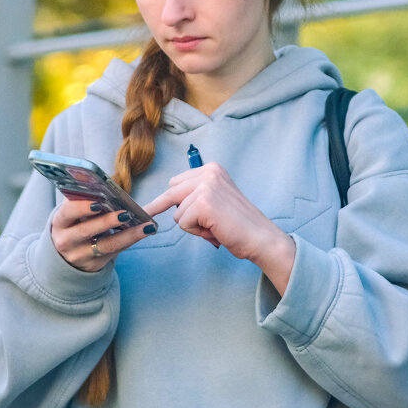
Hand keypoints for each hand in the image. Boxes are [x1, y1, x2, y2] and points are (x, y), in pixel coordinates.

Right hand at [50, 198, 155, 272]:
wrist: (67, 255)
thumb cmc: (77, 223)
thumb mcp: (76, 211)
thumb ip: (88, 195)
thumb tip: (98, 177)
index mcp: (61, 221)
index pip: (68, 212)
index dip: (81, 207)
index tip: (97, 202)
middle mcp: (66, 240)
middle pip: (86, 230)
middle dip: (106, 221)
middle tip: (124, 213)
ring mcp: (80, 254)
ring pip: (106, 244)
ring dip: (128, 234)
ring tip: (146, 226)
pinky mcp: (94, 263)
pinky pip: (116, 251)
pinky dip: (131, 239)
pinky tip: (145, 230)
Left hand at [143, 163, 295, 294]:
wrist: (260, 238)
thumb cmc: (239, 224)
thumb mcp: (217, 199)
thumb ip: (196, 195)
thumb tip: (164, 201)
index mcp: (212, 169)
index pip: (176, 182)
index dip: (171, 199)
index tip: (154, 206)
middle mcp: (209, 173)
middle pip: (170, 194)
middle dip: (160, 207)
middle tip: (147, 212)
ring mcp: (206, 187)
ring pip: (178, 213)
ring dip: (193, 225)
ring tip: (214, 226)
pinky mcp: (203, 203)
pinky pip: (183, 223)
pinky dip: (196, 232)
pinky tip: (214, 230)